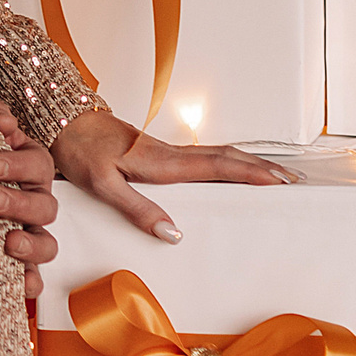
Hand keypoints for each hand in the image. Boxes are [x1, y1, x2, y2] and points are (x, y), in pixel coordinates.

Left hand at [0, 103, 58, 302]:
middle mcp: (34, 199)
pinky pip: (32, 273)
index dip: (16, 164)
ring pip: (46, 242)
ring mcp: (28, 230)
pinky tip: (22, 284)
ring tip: (10, 242)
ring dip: (31, 243)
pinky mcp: (17, 258)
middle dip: (18, 202)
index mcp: (30, 166)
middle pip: (44, 205)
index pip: (36, 164)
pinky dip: (30, 280)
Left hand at [51, 108, 298, 244]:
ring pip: (216, 154)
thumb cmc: (79, 153)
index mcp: (162, 163)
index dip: (251, 175)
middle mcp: (169, 154)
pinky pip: (200, 157)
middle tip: (293, 181)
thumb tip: (175, 233)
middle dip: (261, 168)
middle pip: (226, 157)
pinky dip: (225, 162)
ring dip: (247, 163)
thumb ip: (138, 209)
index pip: (217, 167)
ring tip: (273, 175)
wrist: (61, 122)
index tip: (281, 182)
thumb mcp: (104, 186)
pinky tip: (229, 170)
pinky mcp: (155, 153)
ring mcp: (164, 152)